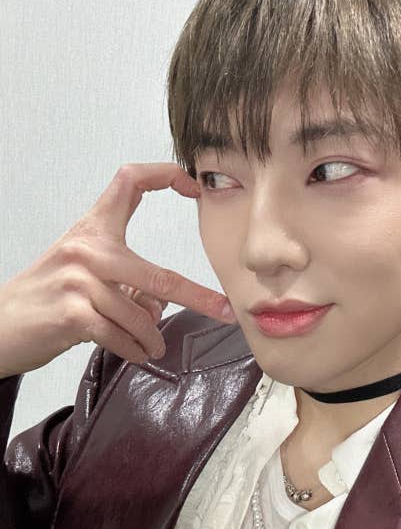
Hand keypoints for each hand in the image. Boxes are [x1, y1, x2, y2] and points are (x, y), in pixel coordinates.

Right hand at [0, 163, 236, 376]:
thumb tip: (162, 304)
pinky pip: (120, 336)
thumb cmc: (47, 297)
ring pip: (140, 315)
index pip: (128, 182)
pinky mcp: (72, 313)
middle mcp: (87, 249)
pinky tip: (138, 353)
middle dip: (197, 297)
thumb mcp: (84, 272)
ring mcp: (78, 280)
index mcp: (92, 229)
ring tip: (154, 347)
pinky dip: (135, 349)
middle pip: (158, 274)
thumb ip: (126, 280)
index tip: (193, 184)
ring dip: (152, 337)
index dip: (164, 175)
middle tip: (224, 310)